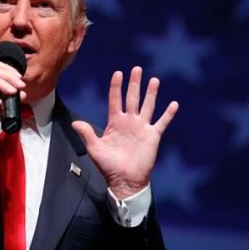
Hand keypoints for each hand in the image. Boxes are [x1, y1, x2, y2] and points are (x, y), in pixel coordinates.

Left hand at [72, 66, 178, 198]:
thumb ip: (87, 134)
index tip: (118, 73)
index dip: (116, 87)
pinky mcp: (153, 136)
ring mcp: (142, 128)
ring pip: (147, 106)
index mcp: (115, 122)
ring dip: (151, 93)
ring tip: (154, 80)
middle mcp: (129, 122)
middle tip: (137, 69)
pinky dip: (168, 114)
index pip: (115, 100)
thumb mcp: (95, 149)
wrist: (124, 180)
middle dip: (134, 84)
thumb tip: (75, 123)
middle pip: (132, 98)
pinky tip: (173, 104)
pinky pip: (162, 123)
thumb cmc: (108, 166)